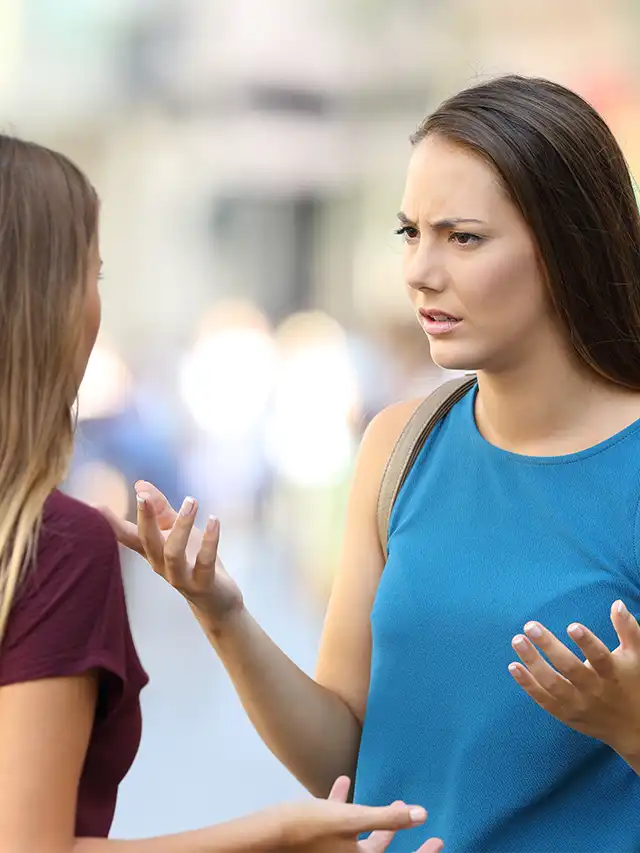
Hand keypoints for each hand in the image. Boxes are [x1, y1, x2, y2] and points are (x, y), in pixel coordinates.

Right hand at [101, 482, 242, 624]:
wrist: (215, 598)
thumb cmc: (192, 559)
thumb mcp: (176, 530)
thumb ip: (160, 508)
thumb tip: (140, 484)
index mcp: (151, 550)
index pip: (125, 534)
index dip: (108, 522)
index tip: (92, 506)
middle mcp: (160, 564)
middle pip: (146, 542)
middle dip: (145, 519)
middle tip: (144, 496)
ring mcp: (180, 577)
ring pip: (173, 553)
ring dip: (181, 526)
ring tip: (191, 501)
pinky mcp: (202, 583)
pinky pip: (204, 563)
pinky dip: (209, 541)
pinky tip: (213, 521)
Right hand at [275, 775, 443, 852]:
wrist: (265, 837)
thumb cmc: (307, 829)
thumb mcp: (350, 821)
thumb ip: (386, 817)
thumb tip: (422, 814)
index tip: (439, 841)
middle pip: (380, 849)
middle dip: (395, 830)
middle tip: (410, 817)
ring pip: (360, 838)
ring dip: (374, 819)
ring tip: (388, 799)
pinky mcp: (317, 842)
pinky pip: (336, 824)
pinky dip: (343, 806)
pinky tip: (343, 784)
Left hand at [508, 599, 639, 758]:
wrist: (633, 729)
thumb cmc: (632, 682)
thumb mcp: (636, 657)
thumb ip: (628, 630)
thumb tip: (617, 604)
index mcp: (612, 674)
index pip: (600, 658)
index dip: (587, 643)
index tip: (572, 625)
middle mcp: (594, 690)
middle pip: (570, 669)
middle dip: (549, 646)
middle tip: (531, 626)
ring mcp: (578, 704)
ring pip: (553, 684)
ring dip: (532, 662)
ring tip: (518, 641)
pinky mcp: (566, 714)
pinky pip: (543, 700)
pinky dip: (527, 684)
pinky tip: (513, 666)